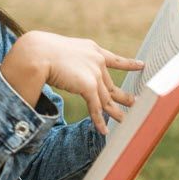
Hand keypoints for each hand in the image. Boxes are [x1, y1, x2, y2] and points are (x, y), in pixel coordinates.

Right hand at [2, 32, 143, 134]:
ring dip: (114, 112)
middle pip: (111, 84)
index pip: (114, 59)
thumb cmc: (41, 51)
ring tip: (124, 120)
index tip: (141, 65)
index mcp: (91, 49)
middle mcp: (97, 60)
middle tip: (134, 102)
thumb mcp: (61, 53)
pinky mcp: (88, 86)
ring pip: (106, 98)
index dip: (128, 64)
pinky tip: (103, 130)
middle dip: (122, 95)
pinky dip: (99, 120)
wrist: (37, 52)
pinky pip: (96, 107)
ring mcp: (94, 73)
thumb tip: (65, 72)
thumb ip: (70, 62)